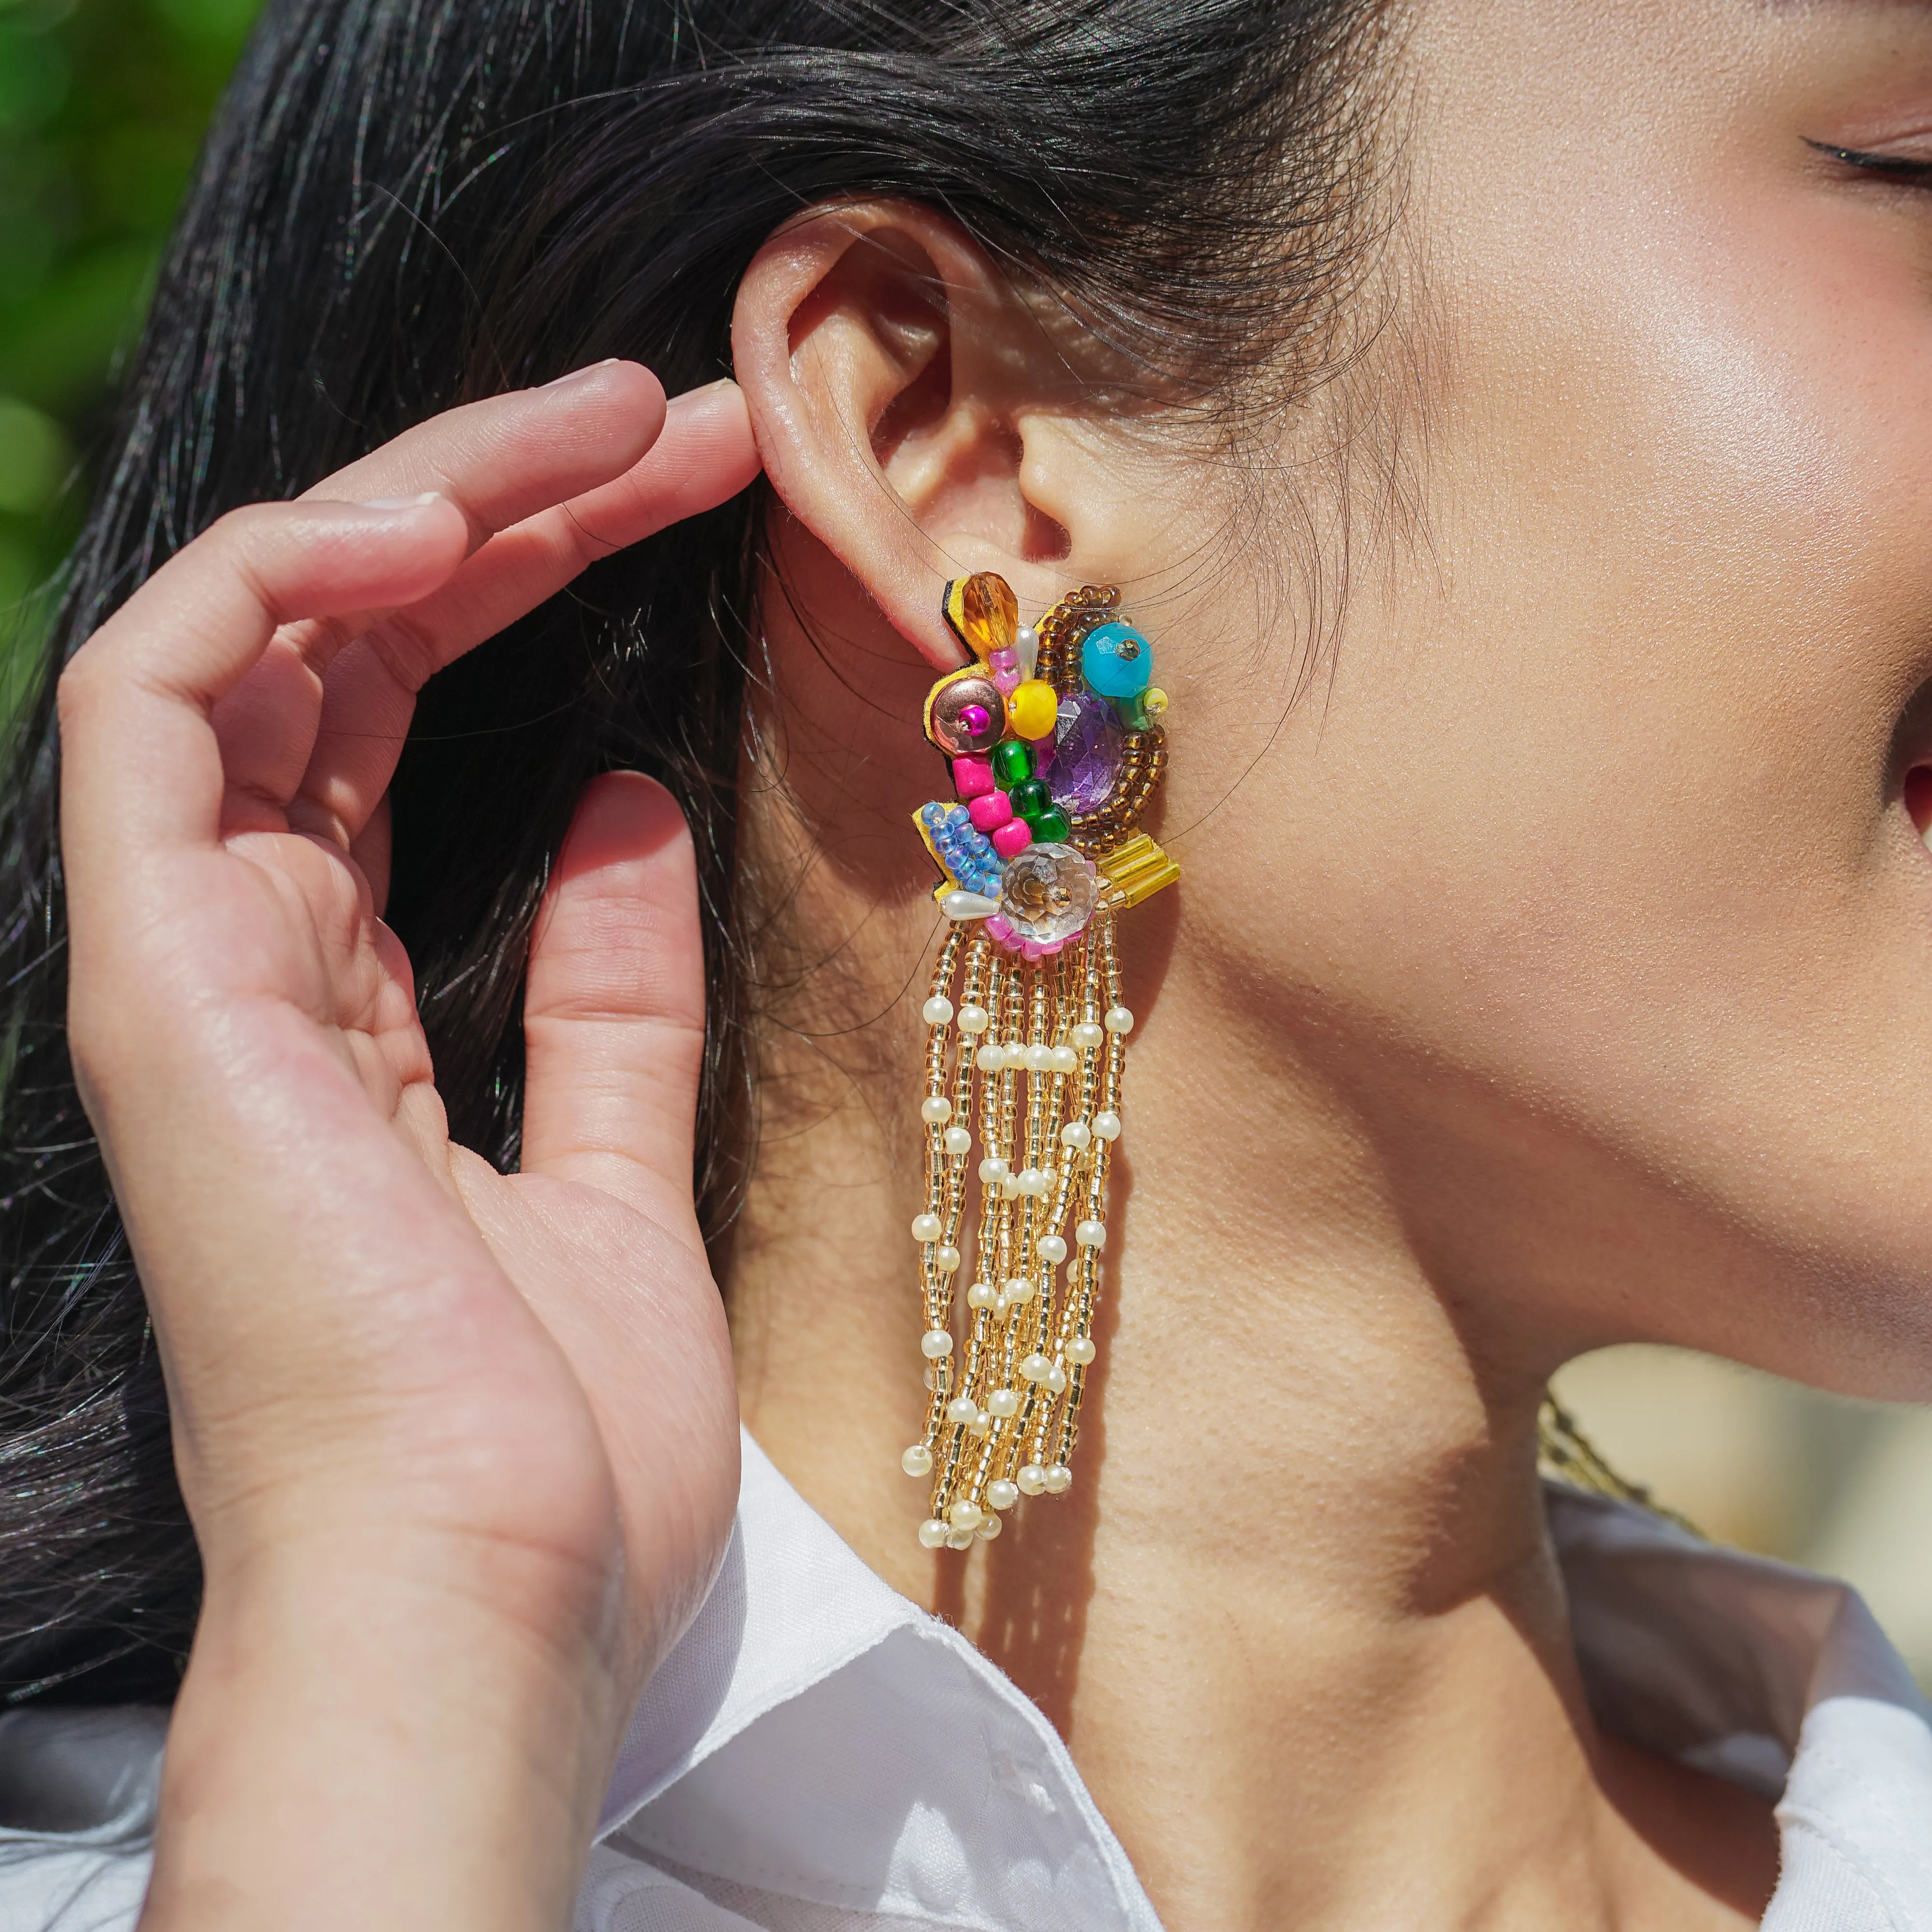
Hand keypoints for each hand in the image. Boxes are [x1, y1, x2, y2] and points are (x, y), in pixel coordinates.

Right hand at [56, 363, 756, 1930]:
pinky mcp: (154, 973)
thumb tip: (623, 806)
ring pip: (261, 633)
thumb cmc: (550, 1437)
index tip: (698, 495)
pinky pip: (162, 699)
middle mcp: (250, 957)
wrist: (490, 1596)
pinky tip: (445, 521)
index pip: (404, 722)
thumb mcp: (615, 1163)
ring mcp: (188, 958)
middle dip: (507, 500)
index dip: (538, 579)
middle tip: (676, 406)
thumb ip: (604, 994)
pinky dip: (291, 584)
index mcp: (342, 1004)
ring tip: (599, 418)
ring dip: (423, 494)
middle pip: (349, 650)